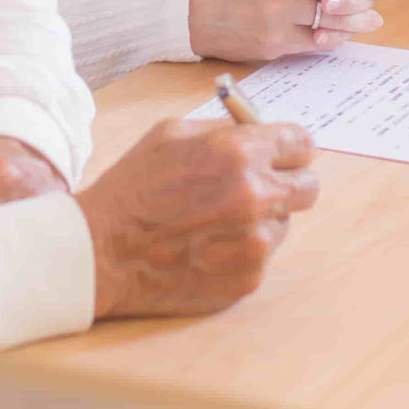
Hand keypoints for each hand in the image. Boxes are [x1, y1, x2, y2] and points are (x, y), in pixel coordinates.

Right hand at [76, 118, 319, 318]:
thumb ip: (225, 130)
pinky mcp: (247, 279)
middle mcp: (255, 197)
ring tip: (215, 221)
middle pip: (308, 187)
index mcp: (240, 153)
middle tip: (260, 188)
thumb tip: (260, 131)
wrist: (100, 250)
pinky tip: (206, 246)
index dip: (290, 148)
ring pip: (283, 224)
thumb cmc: (132, 188)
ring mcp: (254, 243)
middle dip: (287, 183)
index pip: (303, 144)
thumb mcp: (172, 133)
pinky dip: (241, 251)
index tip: (282, 155)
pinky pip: (262, 257)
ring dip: (261, 220)